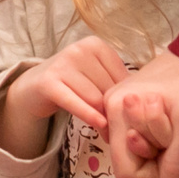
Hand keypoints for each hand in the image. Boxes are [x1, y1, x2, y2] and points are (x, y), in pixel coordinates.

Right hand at [0, 39, 131, 156]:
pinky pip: (75, 103)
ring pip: (95, 98)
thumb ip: (115, 82)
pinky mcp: (49, 83)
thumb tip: (145, 98)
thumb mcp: (95, 75)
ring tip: (108, 132)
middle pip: (108, 88)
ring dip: (103, 118)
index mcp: (95, 45)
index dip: (125, 98)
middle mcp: (79, 50)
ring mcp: (62, 64)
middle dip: (113, 111)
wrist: (33, 86)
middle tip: (119, 129)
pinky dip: (89, 115)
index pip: (121, 76)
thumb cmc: (72, 82)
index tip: (128, 114)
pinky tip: (99, 125)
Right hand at [102, 51, 178, 177]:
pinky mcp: (150, 104)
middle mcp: (117, 109)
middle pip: (140, 159)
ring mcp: (133, 107)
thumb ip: (177, 165)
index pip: (128, 171)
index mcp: (116, 113)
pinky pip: (164, 133)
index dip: (157, 172)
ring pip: (155, 148)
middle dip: (171, 154)